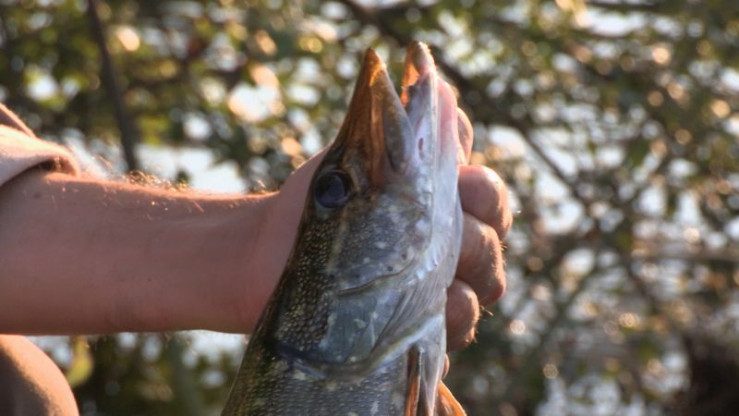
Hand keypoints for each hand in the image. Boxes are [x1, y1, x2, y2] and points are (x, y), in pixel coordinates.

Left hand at [255, 113, 510, 349]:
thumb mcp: (358, 154)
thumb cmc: (322, 201)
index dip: (483, 192)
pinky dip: (452, 316)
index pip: (488, 193)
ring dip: (468, 278)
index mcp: (445, 198)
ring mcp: (445, 283)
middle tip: (442, 235)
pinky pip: (462, 323)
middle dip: (476, 233)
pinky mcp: (425, 324)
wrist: (270, 255)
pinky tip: (430, 312)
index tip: (458, 185)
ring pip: (488, 280)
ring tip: (435, 282)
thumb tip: (434, 78)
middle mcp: (454, 239)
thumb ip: (400, 125)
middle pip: (495, 237)